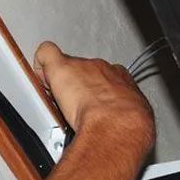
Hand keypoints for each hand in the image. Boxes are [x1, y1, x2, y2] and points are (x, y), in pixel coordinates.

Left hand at [33, 41, 153, 152]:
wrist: (117, 125)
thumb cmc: (128, 126)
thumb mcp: (137, 120)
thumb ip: (130, 116)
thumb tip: (129, 125)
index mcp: (122, 79)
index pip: (107, 76)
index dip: (96, 89)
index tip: (91, 101)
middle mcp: (104, 69)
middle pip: (86, 70)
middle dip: (78, 85)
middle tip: (75, 106)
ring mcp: (82, 67)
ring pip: (67, 66)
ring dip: (62, 82)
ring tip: (60, 102)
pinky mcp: (62, 67)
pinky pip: (47, 54)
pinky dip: (41, 64)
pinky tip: (41, 80)